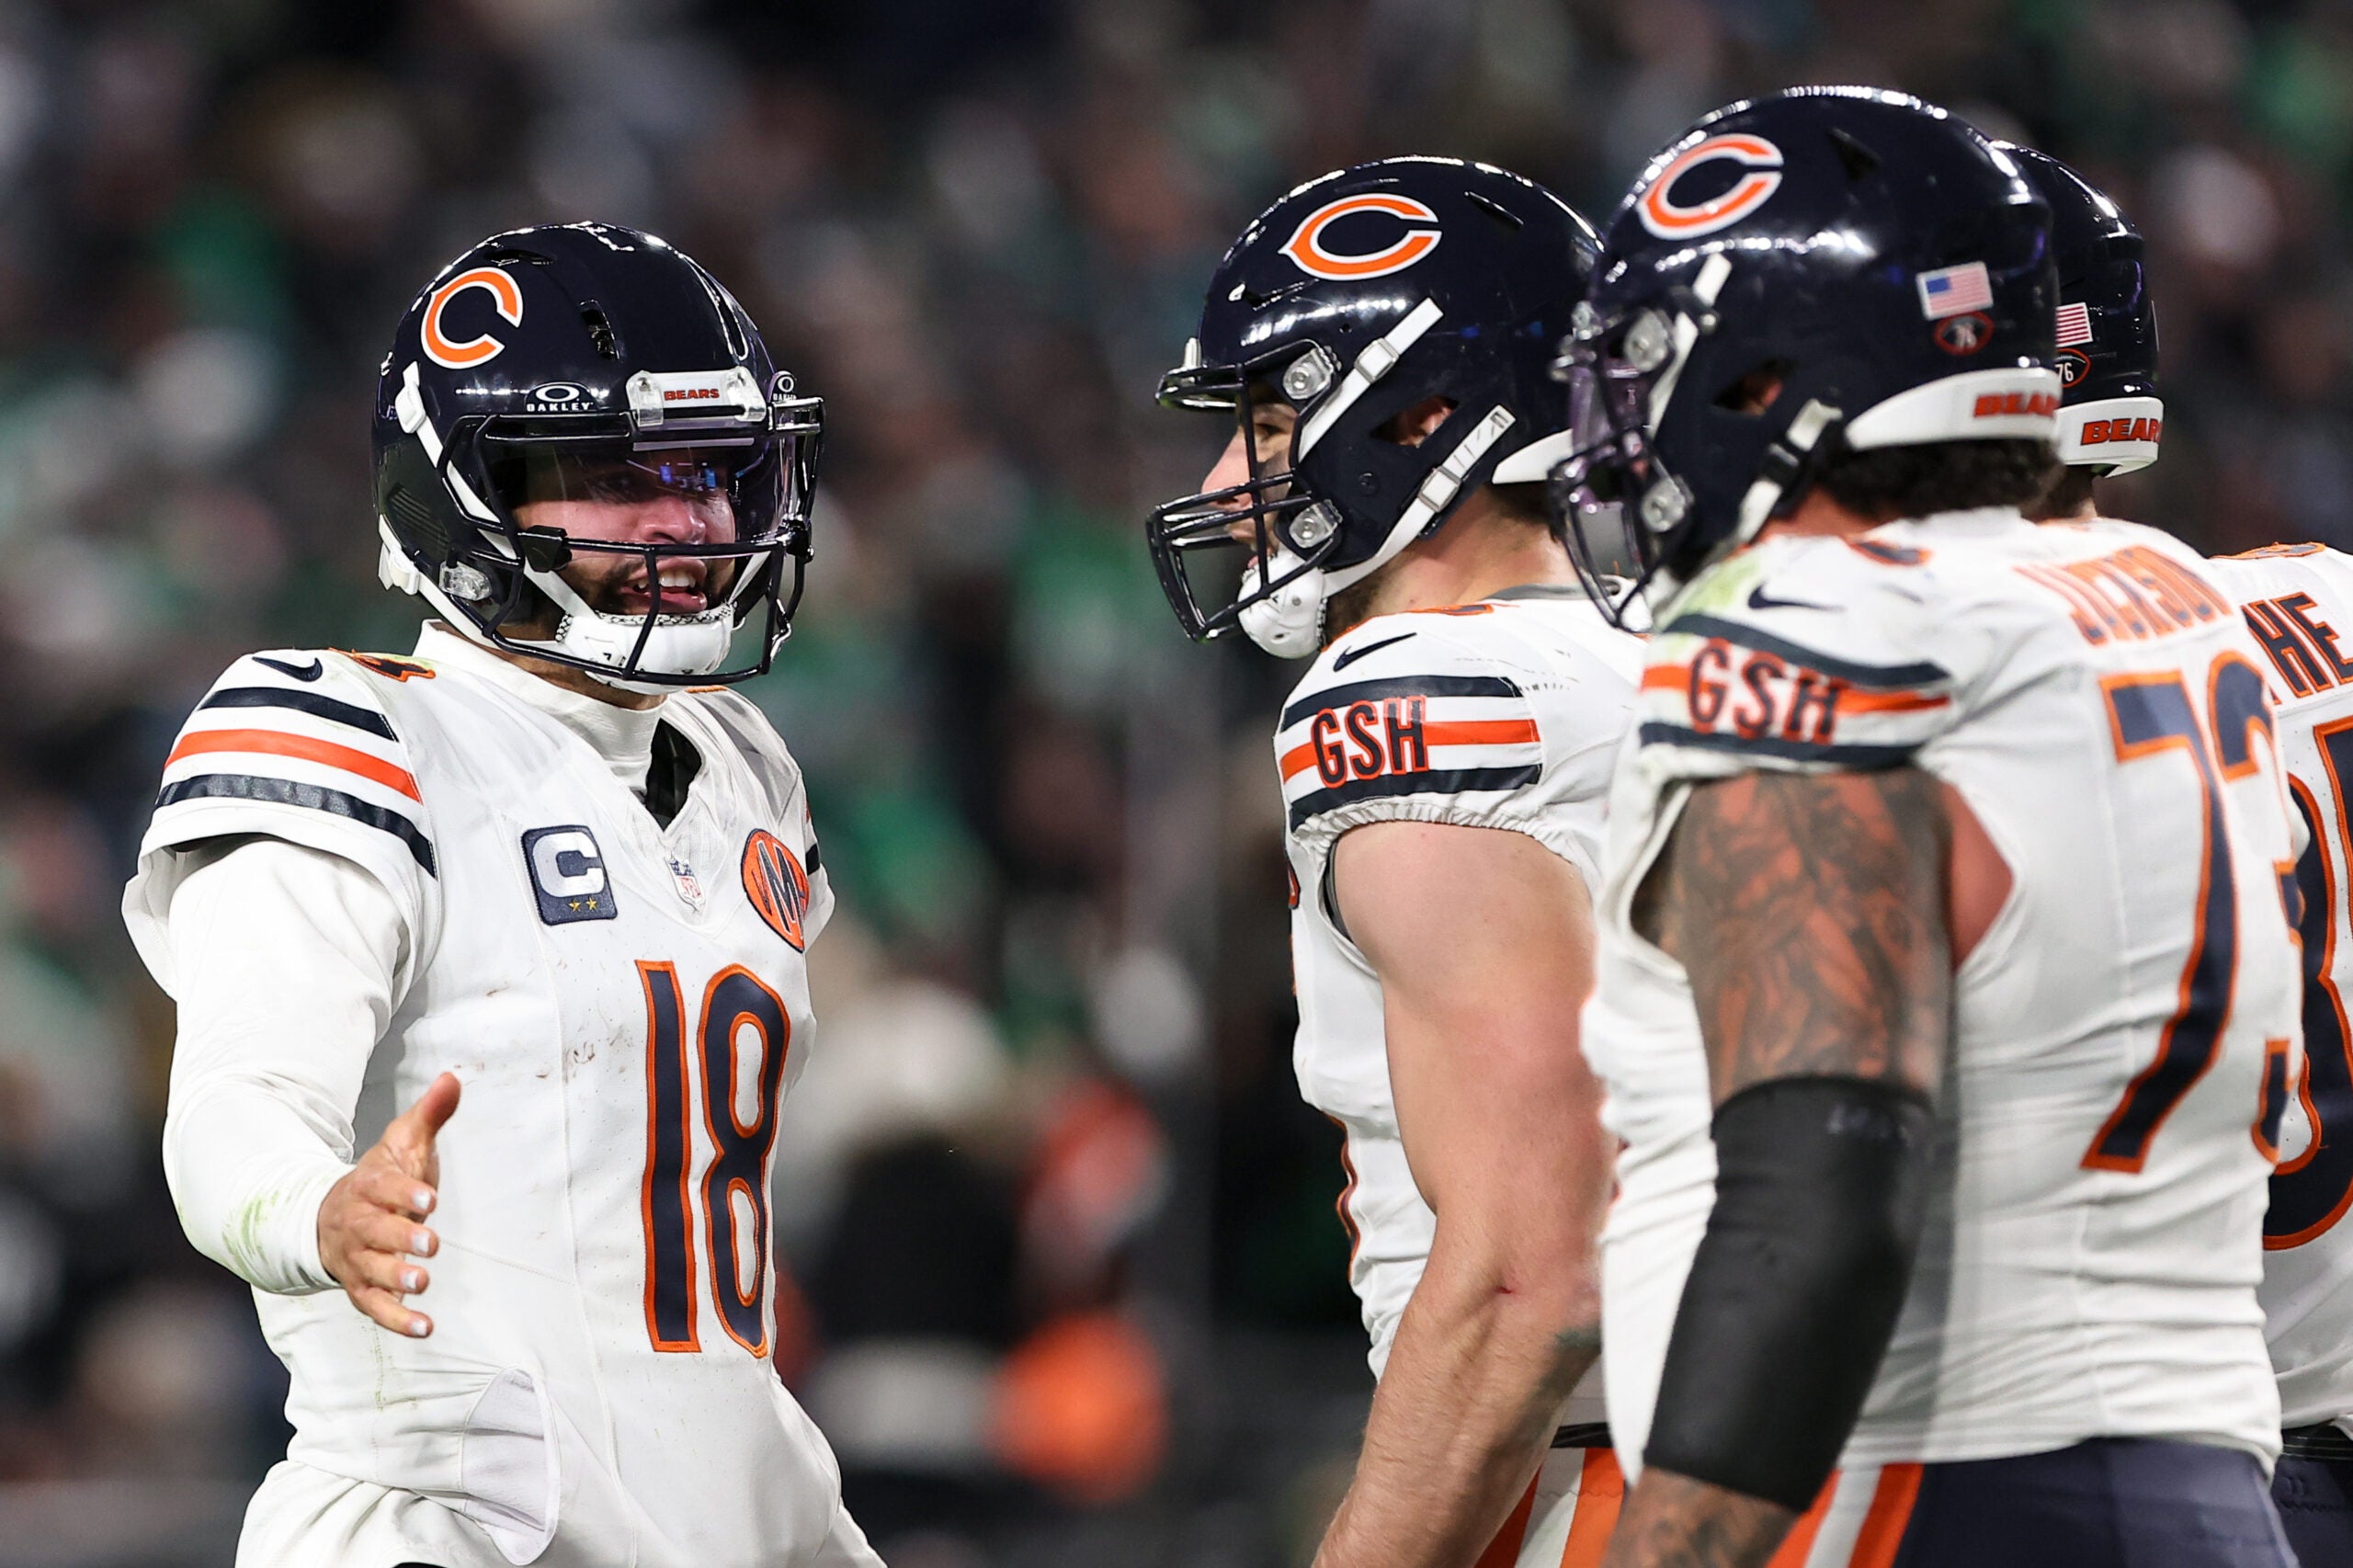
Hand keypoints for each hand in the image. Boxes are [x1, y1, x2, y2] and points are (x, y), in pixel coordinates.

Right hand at [316, 1072, 459, 1336]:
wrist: (333, 1216)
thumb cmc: (382, 1178)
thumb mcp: (403, 1142)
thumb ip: (430, 1115)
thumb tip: (452, 1078)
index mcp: (369, 1185)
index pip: (383, 1187)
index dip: (404, 1192)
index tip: (429, 1197)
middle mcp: (358, 1224)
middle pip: (374, 1232)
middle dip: (400, 1238)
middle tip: (431, 1244)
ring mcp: (357, 1258)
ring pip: (371, 1271)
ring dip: (395, 1279)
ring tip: (423, 1283)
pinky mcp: (362, 1287)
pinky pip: (375, 1307)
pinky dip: (397, 1320)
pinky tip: (425, 1328)